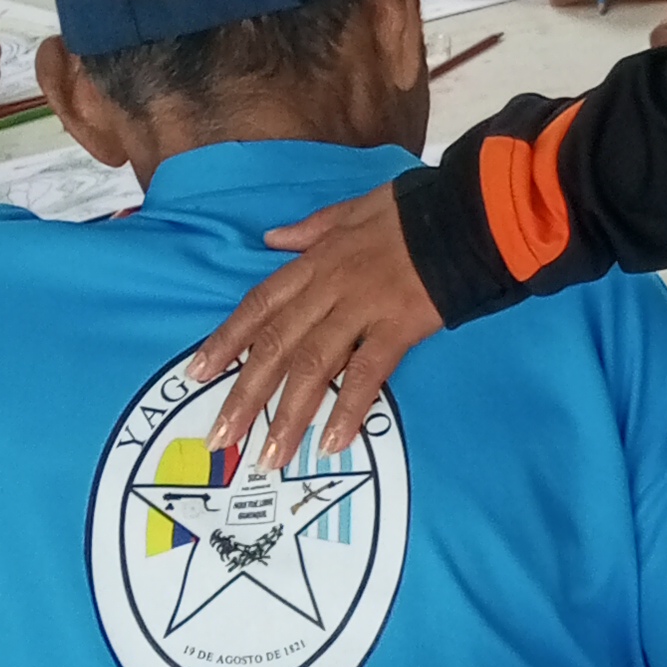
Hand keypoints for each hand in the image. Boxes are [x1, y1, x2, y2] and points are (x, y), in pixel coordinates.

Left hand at [185, 180, 445, 471]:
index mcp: (316, 262)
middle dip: (245, 394)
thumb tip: (273, 239)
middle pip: (275, 345)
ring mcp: (362, 308)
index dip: (226, 340)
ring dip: (287, 415)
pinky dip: (347, 408)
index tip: (197, 374)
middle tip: (222, 437)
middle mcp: (329, 288)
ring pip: (312, 366)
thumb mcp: (353, 209)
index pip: (259, 305)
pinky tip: (332, 442)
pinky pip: (366, 373)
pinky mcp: (398, 326)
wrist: (469, 214)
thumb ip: (310, 229)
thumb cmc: (414, 213)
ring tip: (270, 456)